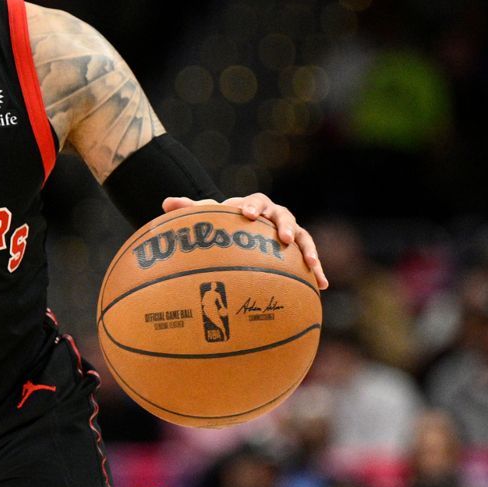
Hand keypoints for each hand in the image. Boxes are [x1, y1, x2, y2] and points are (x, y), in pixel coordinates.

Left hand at [162, 193, 328, 289]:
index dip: (252, 206)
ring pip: (303, 237)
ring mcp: (290, 232)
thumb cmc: (226, 223)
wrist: (247, 229)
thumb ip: (190, 210)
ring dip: (308, 250)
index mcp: (255, 205)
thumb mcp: (210, 217)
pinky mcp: (299, 250)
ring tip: (311, 265)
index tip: (246, 214)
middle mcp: (276, 215)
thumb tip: (165, 204)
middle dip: (283, 226)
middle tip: (281, 238)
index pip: (255, 201)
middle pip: (284, 216)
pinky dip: (317, 270)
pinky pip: (310, 259)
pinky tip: (322, 285)